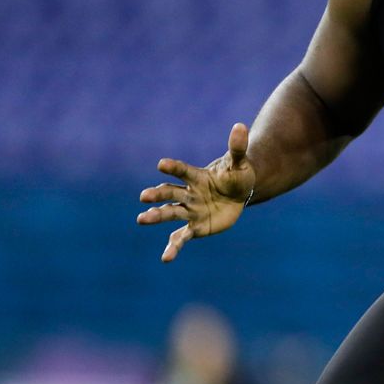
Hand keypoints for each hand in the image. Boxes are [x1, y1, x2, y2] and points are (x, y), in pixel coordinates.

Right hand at [136, 123, 256, 261]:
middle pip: (170, 193)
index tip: (161, 164)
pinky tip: (165, 258)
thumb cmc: (236, 176)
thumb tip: (241, 125)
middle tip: (144, 196)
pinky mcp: (194, 227)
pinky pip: (180, 237)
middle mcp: (188, 194)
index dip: (173, 167)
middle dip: (157, 195)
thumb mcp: (240, 163)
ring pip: (170, 214)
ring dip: (156, 216)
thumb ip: (237, 147)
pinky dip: (173, 247)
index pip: (182, 171)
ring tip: (142, 219)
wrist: (238, 194)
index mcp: (197, 177)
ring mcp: (189, 211)